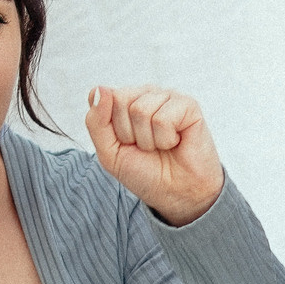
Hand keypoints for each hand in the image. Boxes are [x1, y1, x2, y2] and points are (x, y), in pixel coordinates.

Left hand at [85, 84, 225, 224]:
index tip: (126, 143)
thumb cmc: (146, 172)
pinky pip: (162, 119)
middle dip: (128, 133)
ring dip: (148, 140)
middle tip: (145, 147)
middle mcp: (146, 94)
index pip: (102, 96)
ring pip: (140, 110)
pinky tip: (175, 142)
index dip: (111, 128)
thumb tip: (99, 89)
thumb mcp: (109, 152)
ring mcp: (168, 97)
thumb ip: (96, 121)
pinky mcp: (188, 105)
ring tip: (161, 146)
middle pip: (120, 100)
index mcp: (126, 100)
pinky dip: (165, 140)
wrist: (177, 193)